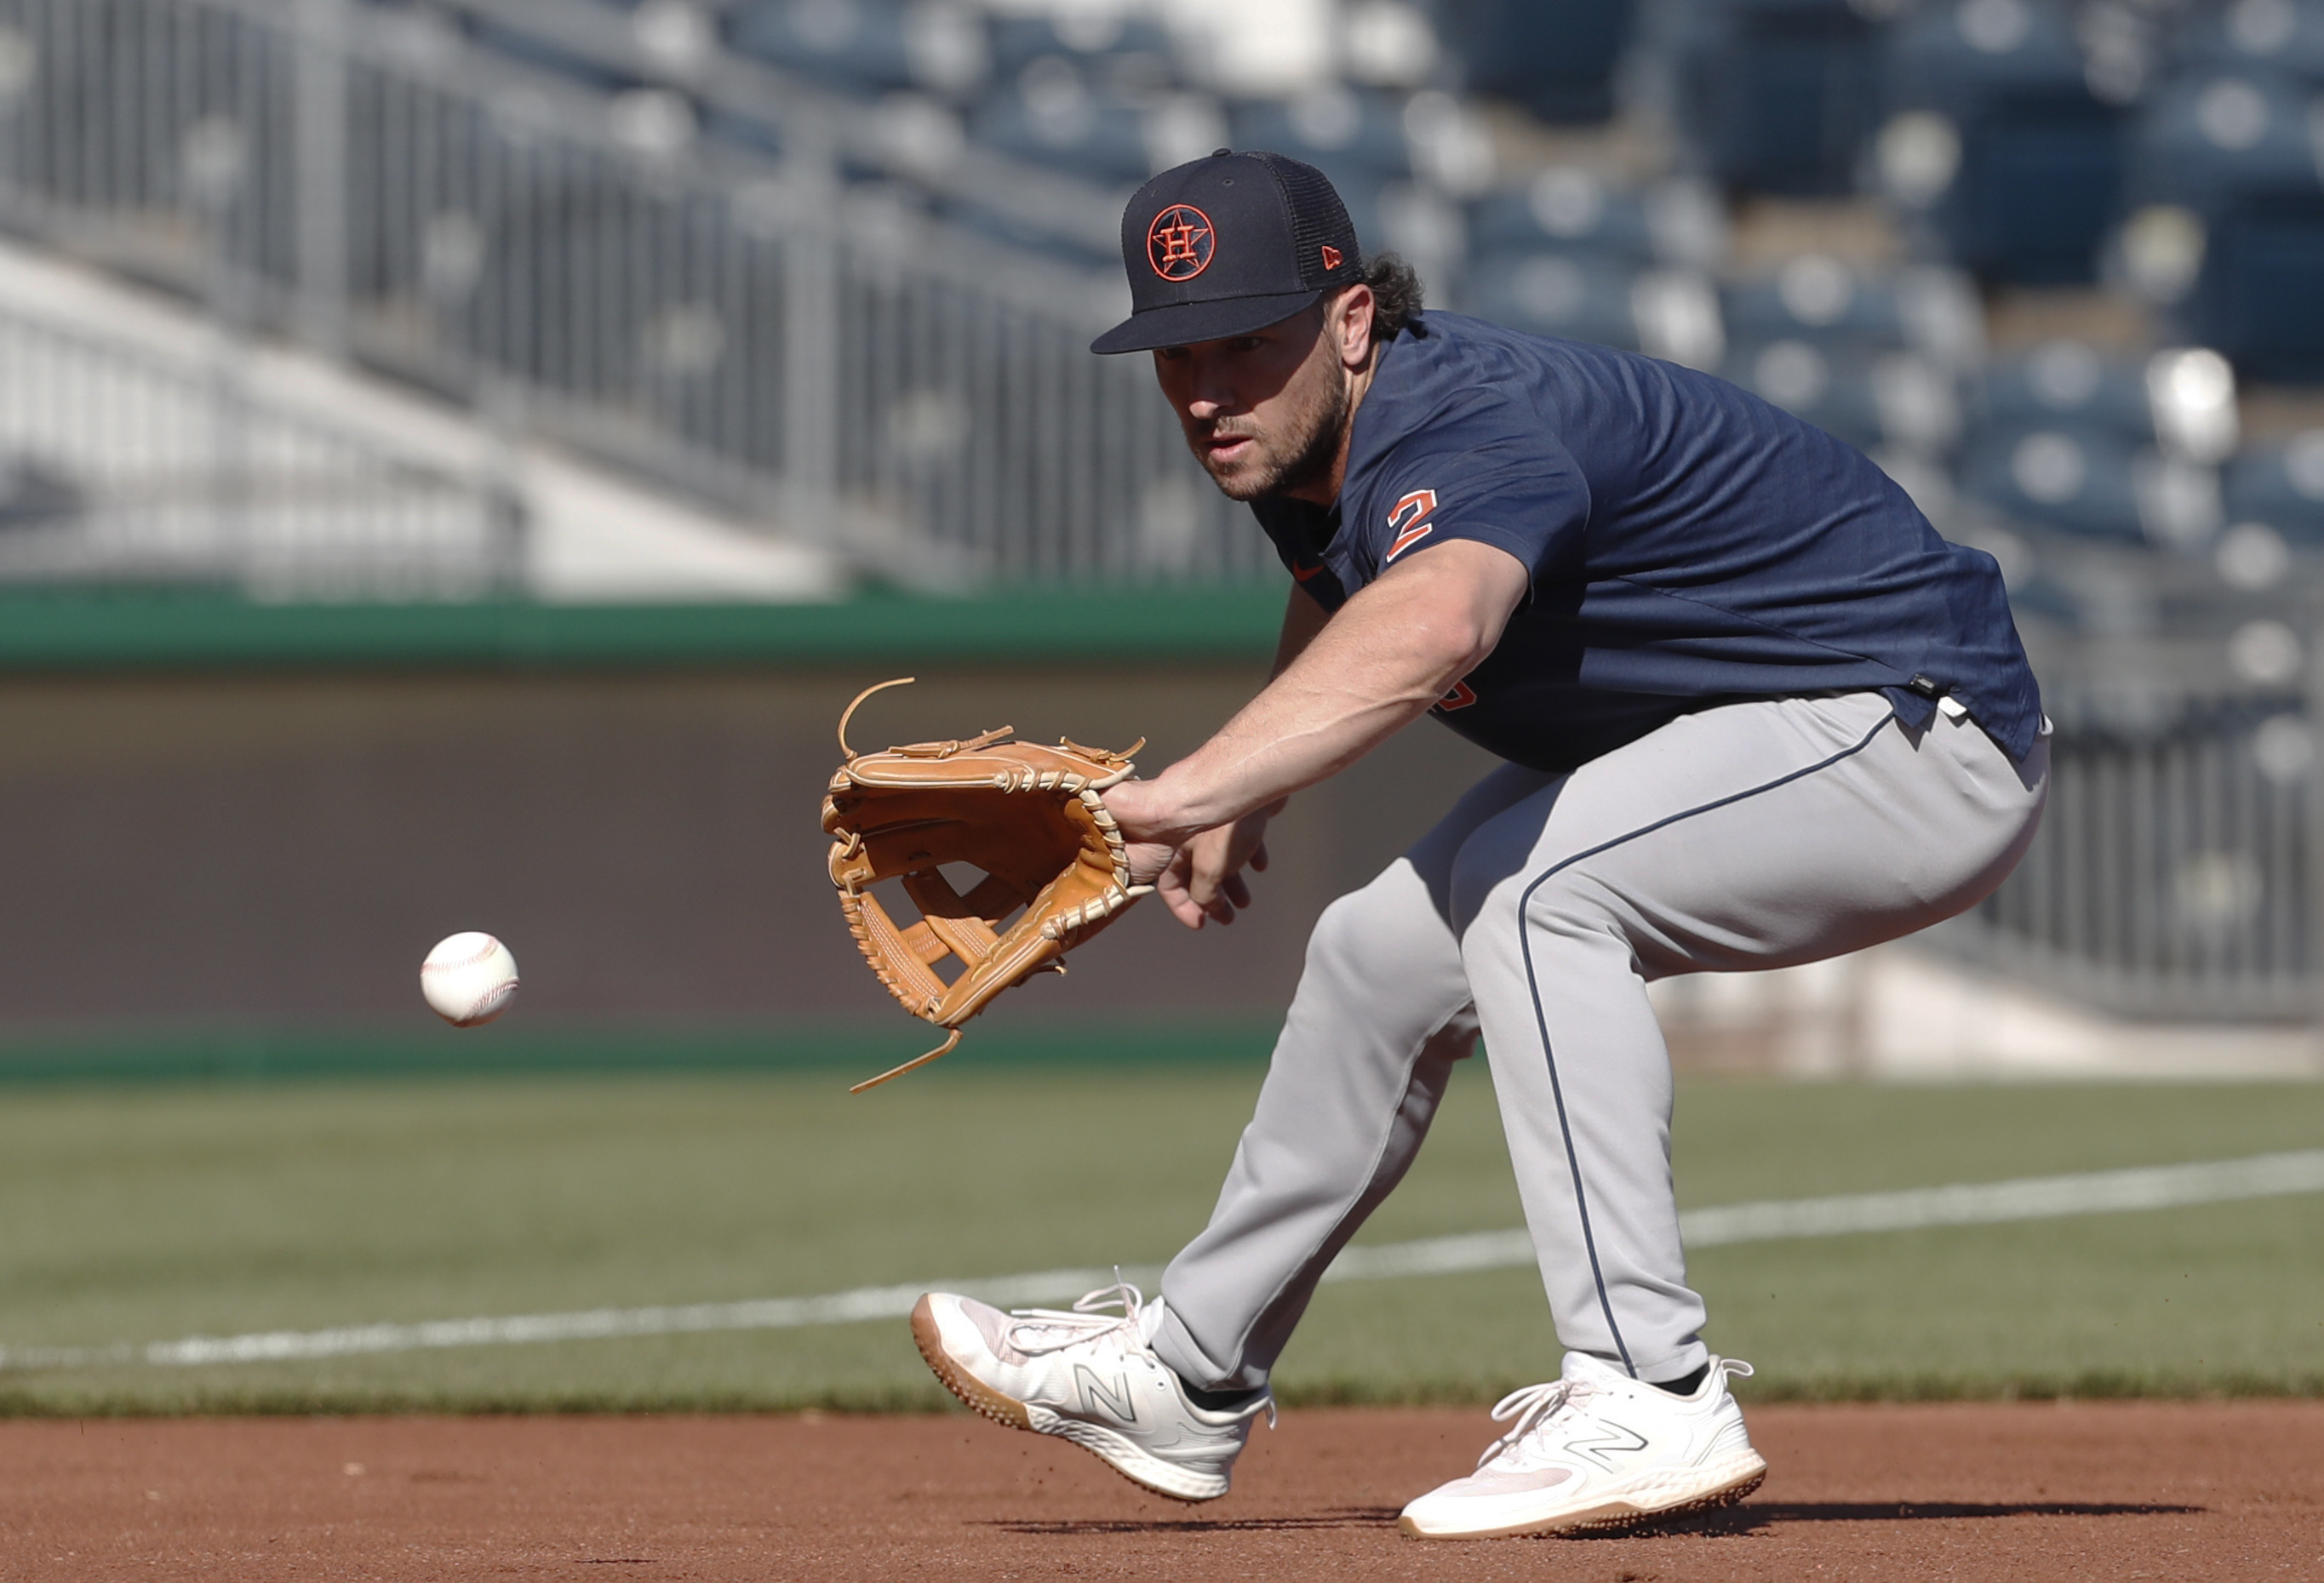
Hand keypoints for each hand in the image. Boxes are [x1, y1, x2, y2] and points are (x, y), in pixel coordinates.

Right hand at [1155, 810, 1274, 928]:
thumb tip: (1207, 905)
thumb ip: (1205, 893)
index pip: (1169, 886)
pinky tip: (1259, 864)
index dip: (1184, 908)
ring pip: (1219, 861)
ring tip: (1245, 900)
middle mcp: (1188, 837)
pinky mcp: (1235, 817)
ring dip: (1232, 883)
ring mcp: (1212, 826)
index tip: (1199, 923)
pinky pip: (1239, 843)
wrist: (1253, 786)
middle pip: (1196, 876)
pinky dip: (1248, 857)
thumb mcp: (1210, 869)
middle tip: (1225, 917)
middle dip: (1212, 899)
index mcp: (1173, 849)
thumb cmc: (1226, 824)